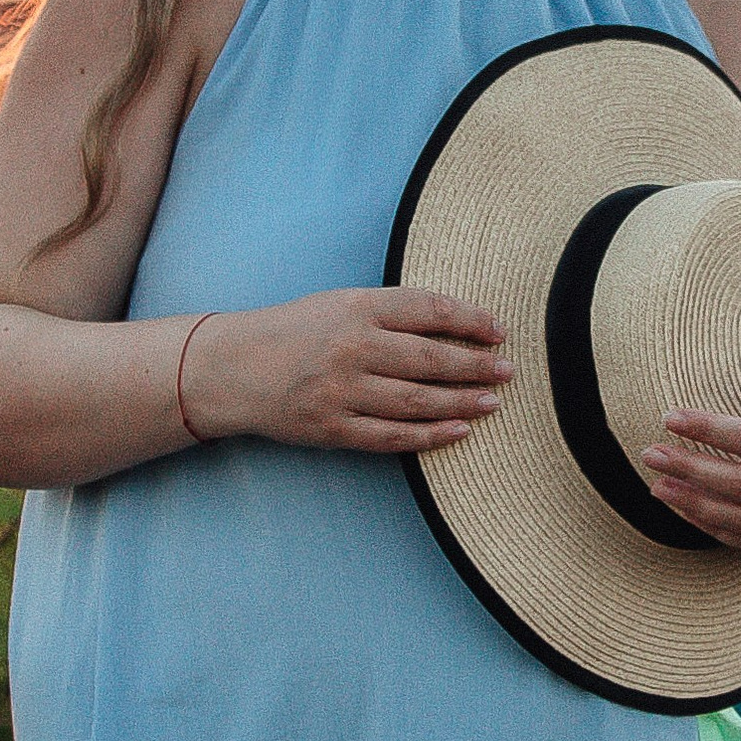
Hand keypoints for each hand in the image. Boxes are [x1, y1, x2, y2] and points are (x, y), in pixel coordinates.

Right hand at [184, 287, 509, 453]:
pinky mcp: (333, 428)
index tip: (499, 331)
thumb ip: (391, 312)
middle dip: (476, 365)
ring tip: (492, 402)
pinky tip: (459, 432)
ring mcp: (342, 391)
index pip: (430, 310)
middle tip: (508, 371)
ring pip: (417, 401)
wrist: (233, 367)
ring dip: (462, 403)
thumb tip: (455, 325)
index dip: (471, 320)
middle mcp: (353, 348)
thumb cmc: (295, 330)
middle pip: (431, 359)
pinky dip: (430, 436)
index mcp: (358, 307)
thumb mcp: (340, 303)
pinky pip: (392, 437)